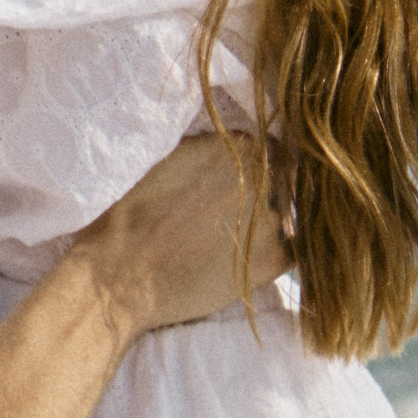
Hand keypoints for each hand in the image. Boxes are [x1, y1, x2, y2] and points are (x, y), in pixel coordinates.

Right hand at [75, 132, 287, 338]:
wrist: (122, 272)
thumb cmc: (130, 214)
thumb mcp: (166, 159)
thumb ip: (207, 152)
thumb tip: (227, 153)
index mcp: (239, 146)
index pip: (272, 151)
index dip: (261, 169)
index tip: (246, 185)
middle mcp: (264, 176)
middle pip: (285, 181)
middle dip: (269, 195)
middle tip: (241, 216)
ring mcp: (274, 218)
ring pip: (289, 216)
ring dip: (273, 226)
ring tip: (240, 242)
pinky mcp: (275, 260)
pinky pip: (296, 252)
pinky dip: (281, 256)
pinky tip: (255, 262)